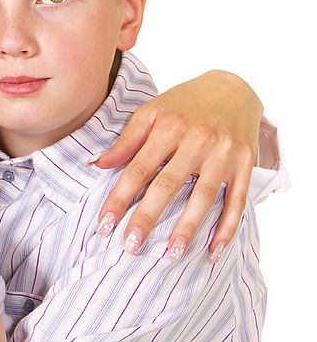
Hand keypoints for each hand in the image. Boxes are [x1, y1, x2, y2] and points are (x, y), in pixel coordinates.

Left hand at [94, 70, 261, 261]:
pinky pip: (237, 201)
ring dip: (187, 228)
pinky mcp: (245, 165)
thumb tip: (97, 164)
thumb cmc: (185, 102)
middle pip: (168, 186)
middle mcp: (197, 141)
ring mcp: (224, 154)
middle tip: (130, 245)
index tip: (104, 224)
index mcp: (169, 128)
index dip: (119, 198)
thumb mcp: (152, 112)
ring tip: (170, 254)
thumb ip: (127, 141)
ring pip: (203, 197)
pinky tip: (213, 250)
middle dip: (148, 217)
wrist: (234, 87)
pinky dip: (227, 228)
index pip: (138, 169)